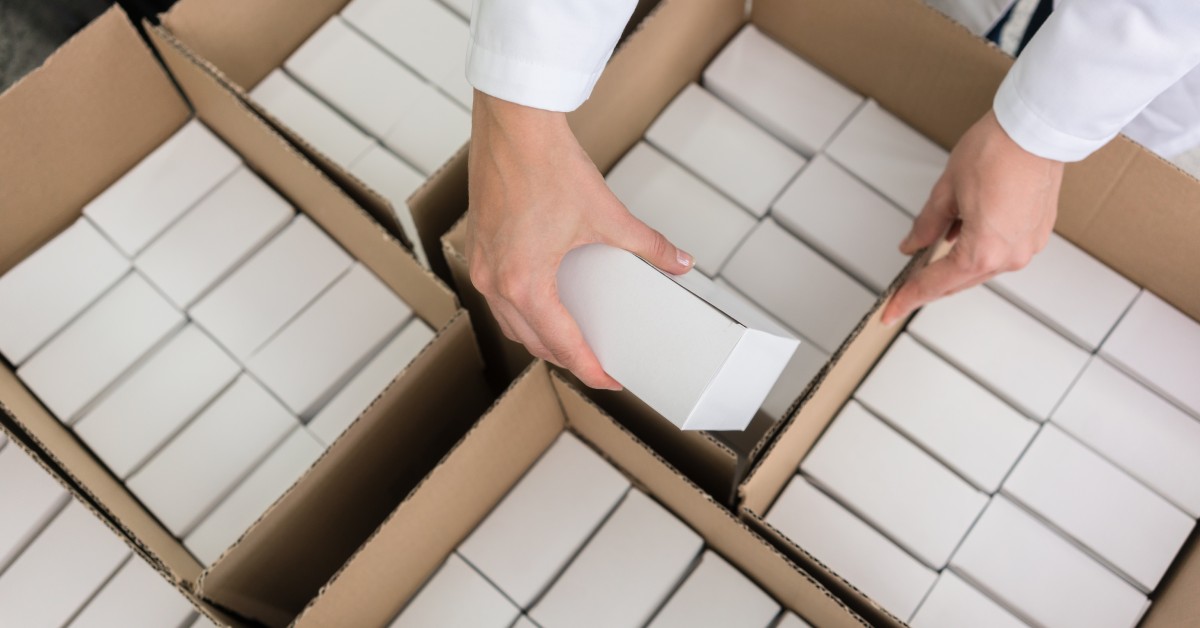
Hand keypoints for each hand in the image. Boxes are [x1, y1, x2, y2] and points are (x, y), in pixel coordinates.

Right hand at [465, 91, 693, 389]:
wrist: (512, 125)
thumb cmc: (548, 165)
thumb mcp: (607, 214)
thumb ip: (647, 245)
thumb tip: (680, 262)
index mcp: (527, 285)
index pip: (563, 347)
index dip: (591, 369)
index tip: (610, 379)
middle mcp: (496, 284)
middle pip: (534, 343)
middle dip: (567, 358)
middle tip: (598, 360)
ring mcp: (480, 267)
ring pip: (510, 324)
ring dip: (540, 337)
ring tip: (572, 337)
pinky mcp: (476, 249)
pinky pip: (497, 298)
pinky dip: (521, 309)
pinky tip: (543, 299)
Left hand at [882, 109, 1063, 324]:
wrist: (1038, 129)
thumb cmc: (997, 152)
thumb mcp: (946, 191)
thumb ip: (927, 225)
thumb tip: (912, 245)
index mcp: (983, 251)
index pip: (936, 284)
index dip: (908, 297)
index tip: (890, 310)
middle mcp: (1010, 256)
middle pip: (959, 280)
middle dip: (930, 283)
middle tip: (903, 289)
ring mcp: (1028, 246)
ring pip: (980, 267)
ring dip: (954, 264)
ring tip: (930, 250)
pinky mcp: (1038, 232)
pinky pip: (1000, 251)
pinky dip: (977, 248)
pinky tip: (959, 234)